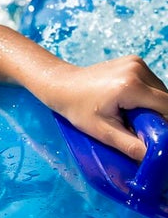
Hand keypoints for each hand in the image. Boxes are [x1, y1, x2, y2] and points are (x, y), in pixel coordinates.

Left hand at [50, 56, 167, 160]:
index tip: (152, 134)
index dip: (165, 123)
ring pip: (161, 91)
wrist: (61, 85)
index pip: (167, 107)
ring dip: (153, 106)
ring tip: (130, 114)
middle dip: (157, 116)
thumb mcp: (103, 132)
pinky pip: (151, 83)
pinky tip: (128, 102)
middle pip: (166, 99)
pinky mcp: (134, 60)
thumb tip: (155, 157)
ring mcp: (136, 62)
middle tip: (137, 126)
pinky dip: (146, 95)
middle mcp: (137, 69)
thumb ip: (132, 146)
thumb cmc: (78, 109)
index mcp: (131, 86)